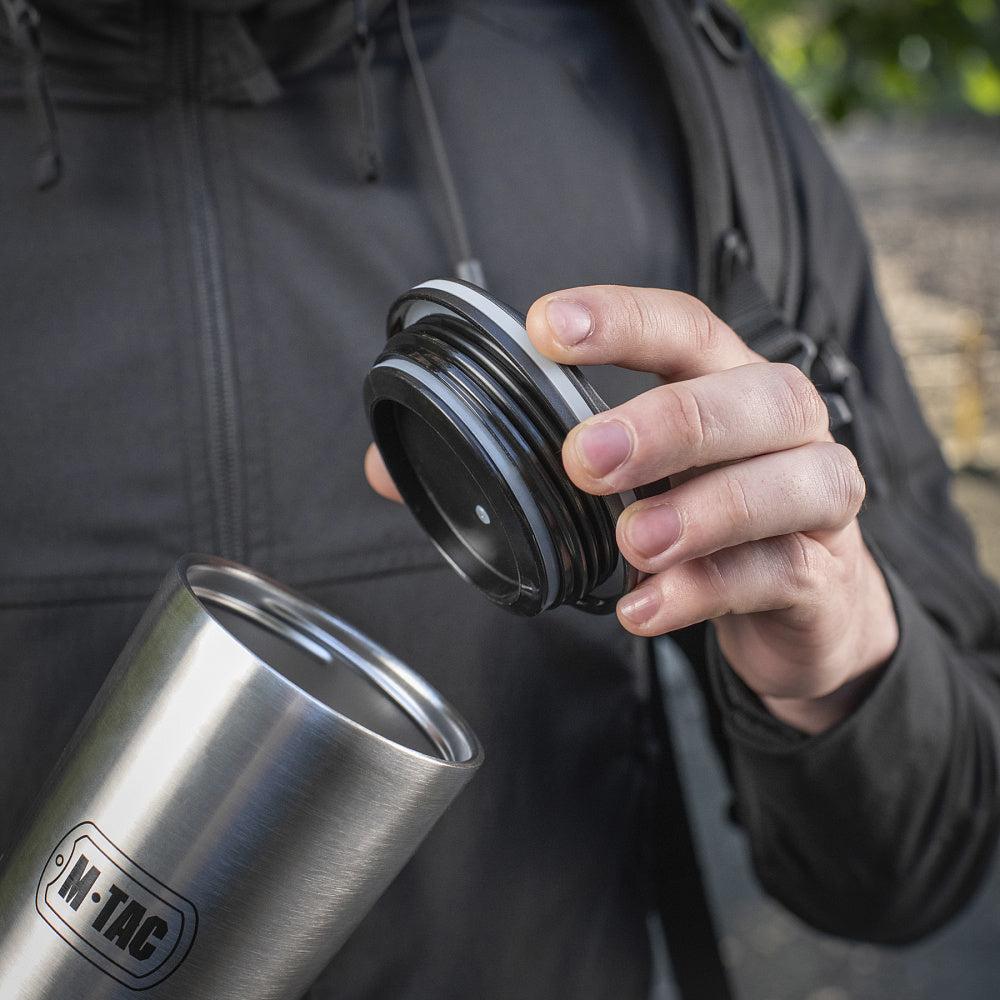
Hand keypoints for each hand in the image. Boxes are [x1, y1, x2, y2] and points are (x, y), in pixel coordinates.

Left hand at [524, 285, 898, 733]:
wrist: (806, 609)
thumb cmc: (704, 519)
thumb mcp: (624, 481)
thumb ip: (512, 467)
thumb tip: (389, 470)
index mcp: (724, 381)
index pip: (682, 326)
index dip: (620, 319)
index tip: (544, 327)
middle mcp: (782, 426)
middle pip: (751, 397)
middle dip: (668, 422)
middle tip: (586, 458)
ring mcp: (815, 498)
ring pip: (791, 480)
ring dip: (704, 509)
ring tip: (634, 541)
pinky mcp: (820, 573)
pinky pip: (775, 573)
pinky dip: (707, 590)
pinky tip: (646, 607)